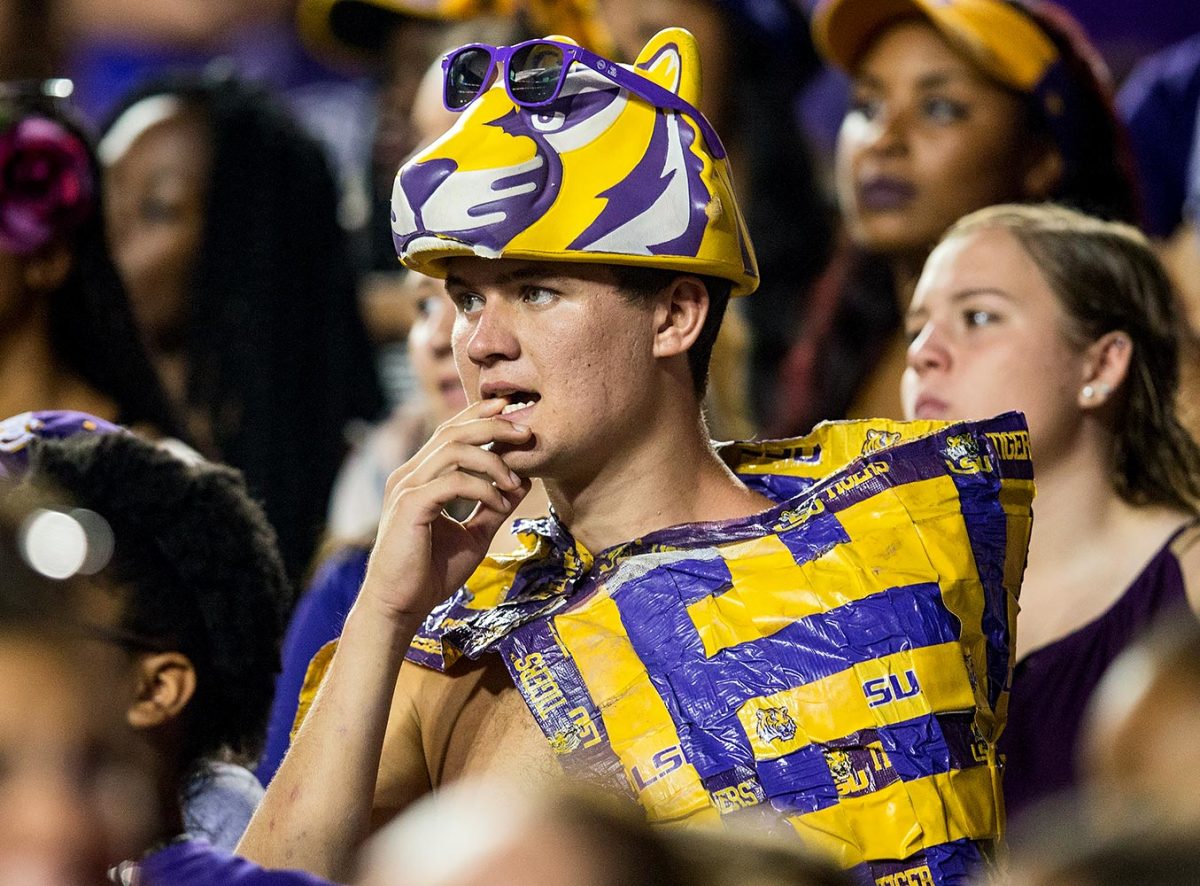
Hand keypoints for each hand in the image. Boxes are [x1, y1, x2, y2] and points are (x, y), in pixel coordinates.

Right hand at [361, 398, 532, 624]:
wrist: (400, 606)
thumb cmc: (431, 573)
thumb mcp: (474, 535)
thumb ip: (494, 506)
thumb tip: (524, 481)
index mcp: (421, 476)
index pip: (450, 431)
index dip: (480, 415)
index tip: (512, 410)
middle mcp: (410, 474)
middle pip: (452, 430)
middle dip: (492, 425)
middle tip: (526, 433)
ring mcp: (407, 487)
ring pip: (453, 449)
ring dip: (492, 459)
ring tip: (516, 480)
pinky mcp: (410, 505)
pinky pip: (452, 482)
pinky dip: (482, 488)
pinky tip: (500, 502)